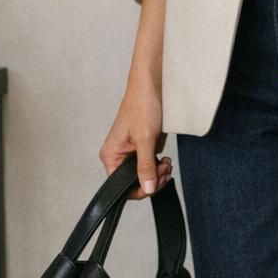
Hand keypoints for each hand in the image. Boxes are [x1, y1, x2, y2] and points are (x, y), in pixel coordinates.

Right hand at [99, 73, 173, 198]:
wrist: (152, 88)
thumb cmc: (142, 106)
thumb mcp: (145, 139)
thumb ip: (145, 166)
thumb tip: (148, 188)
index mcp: (110, 155)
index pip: (120, 186)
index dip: (139, 189)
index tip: (156, 183)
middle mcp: (117, 157)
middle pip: (133, 183)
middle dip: (152, 180)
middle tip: (165, 169)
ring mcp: (130, 154)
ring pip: (143, 177)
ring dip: (158, 174)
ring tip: (166, 163)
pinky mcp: (141, 150)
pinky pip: (149, 167)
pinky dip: (159, 167)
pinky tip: (165, 160)